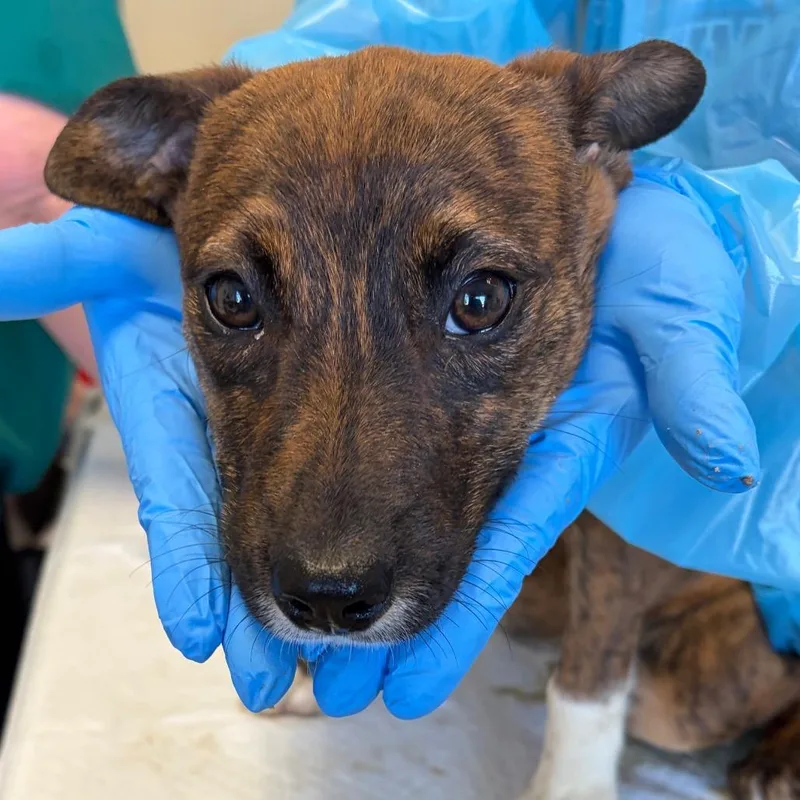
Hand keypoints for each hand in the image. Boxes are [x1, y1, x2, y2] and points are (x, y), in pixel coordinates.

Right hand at [0, 210, 301, 706]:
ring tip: (325, 670)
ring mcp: (251, 436)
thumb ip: (48, 268)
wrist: (188, 250)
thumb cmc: (143, 250)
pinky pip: (311, 491)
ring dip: (294, 601)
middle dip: (250, 611)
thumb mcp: (97, 252)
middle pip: (233, 534)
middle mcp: (210, 435)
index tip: (199, 631)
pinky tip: (358, 593)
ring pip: (276, 529)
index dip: (183, 564)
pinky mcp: (298, 419)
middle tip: (273, 682)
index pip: (175, 496)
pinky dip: (326, 544)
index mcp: (165, 406)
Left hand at [308, 168, 759, 718]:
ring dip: (346, 581)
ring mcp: (468, 415)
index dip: (457, 612)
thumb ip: (691, 377)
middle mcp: (508, 439)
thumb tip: (726, 461)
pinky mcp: (429, 377)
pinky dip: (332, 495)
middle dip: (381, 622)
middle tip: (326, 690)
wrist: (609, 213)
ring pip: (400, 511)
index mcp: (562, 436)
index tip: (408, 683)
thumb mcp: (678, 309)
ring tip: (284, 649)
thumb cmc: (654, 257)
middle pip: (436, 545)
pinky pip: (375, 443)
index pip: (505, 537)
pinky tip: (281, 533)